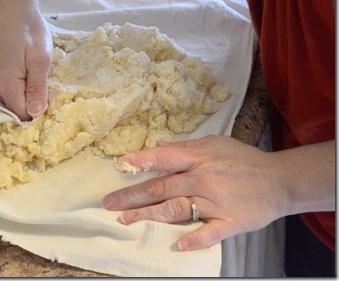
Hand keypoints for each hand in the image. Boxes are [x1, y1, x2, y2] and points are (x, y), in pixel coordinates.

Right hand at [0, 0, 51, 120]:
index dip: (35, 110)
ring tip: (24, 73)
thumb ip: (37, 87)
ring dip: (14, 95)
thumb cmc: (29, 28)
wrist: (9, 7)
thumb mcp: (42, 57)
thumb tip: (35, 113)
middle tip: (35, 80)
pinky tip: (13, 71)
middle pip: (8, 110)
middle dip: (24, 103)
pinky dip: (4, 88)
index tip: (44, 96)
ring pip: (0, 102)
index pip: (20, 114)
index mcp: (4, 82)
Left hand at [102, 135, 287, 250]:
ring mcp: (216, 203)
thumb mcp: (214, 145)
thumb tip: (157, 146)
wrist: (281, 180)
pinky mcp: (231, 222)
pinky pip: (210, 232)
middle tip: (109, 203)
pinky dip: (194, 239)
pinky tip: (177, 244)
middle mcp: (203, 179)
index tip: (118, 166)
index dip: (140, 161)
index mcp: (198, 158)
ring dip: (150, 215)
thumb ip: (184, 147)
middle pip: (162, 187)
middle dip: (132, 196)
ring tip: (126, 220)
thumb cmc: (244, 160)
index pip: (164, 158)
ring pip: (177, 209)